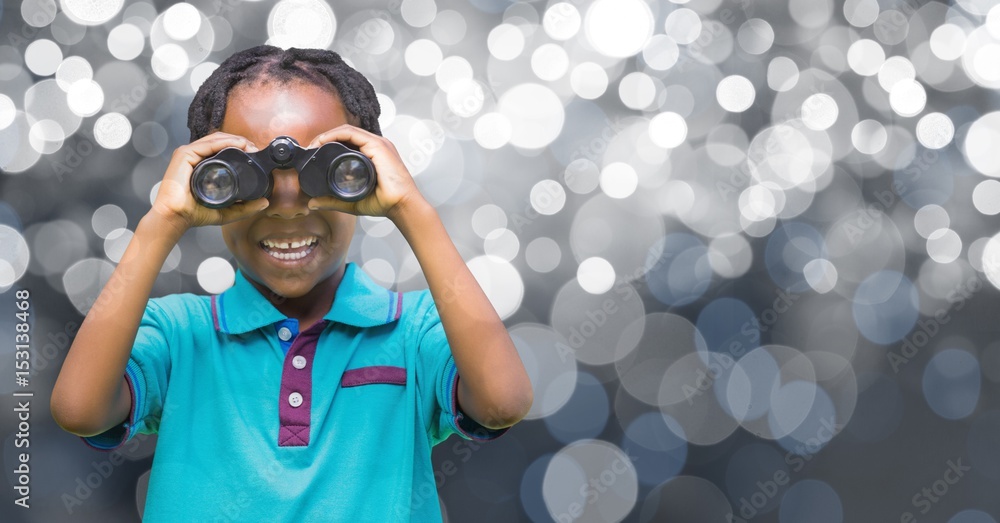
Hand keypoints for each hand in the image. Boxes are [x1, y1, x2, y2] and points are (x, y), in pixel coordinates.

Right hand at [150, 132, 269, 233]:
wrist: (177, 217)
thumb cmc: (196, 213)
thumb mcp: (227, 211)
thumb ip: (245, 208)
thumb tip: (265, 202)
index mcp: (204, 165)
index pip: (223, 149)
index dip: (240, 148)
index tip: (256, 154)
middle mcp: (197, 157)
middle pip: (221, 141)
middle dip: (240, 142)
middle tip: (256, 149)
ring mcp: (189, 153)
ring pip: (216, 139)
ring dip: (235, 140)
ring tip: (250, 146)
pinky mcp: (184, 154)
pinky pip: (207, 144)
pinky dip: (224, 142)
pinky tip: (239, 145)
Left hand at [305, 124, 426, 220]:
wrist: (401, 206)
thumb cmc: (385, 202)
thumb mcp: (352, 201)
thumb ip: (333, 201)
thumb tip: (313, 203)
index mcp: (372, 155)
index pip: (347, 141)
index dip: (328, 143)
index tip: (314, 154)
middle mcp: (375, 146)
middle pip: (345, 134)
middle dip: (325, 138)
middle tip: (310, 149)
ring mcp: (377, 143)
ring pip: (347, 130)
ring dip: (328, 135)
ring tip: (314, 145)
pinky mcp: (378, 145)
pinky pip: (353, 133)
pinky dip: (336, 134)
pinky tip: (324, 142)